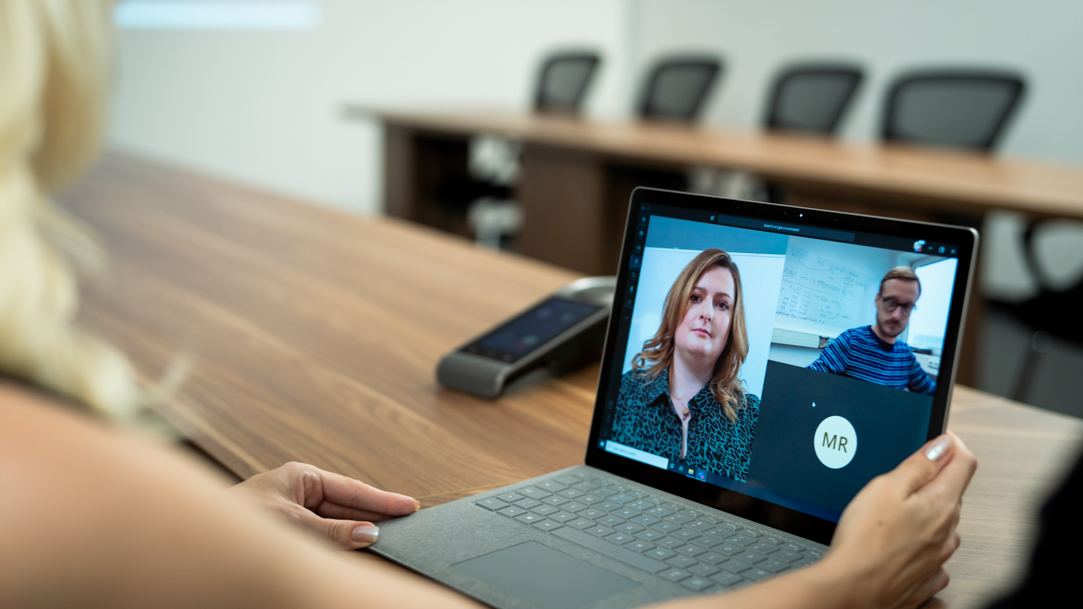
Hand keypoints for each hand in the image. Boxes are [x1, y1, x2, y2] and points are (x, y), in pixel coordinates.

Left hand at [231, 462, 418, 549]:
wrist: (196, 540)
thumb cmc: (235, 520)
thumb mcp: (292, 523)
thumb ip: (332, 531)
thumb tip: (368, 534)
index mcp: (300, 476)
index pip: (351, 488)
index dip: (382, 499)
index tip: (408, 506)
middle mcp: (299, 492)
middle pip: (347, 504)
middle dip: (374, 514)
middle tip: (407, 523)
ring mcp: (294, 512)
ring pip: (336, 522)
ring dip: (357, 530)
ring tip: (389, 535)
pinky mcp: (288, 532)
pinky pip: (323, 535)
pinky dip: (340, 540)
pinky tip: (356, 544)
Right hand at [821, 432, 976, 608]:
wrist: (853, 590)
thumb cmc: (865, 542)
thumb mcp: (886, 487)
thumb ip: (919, 464)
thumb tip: (943, 445)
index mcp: (942, 504)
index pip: (964, 462)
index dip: (950, 445)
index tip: (937, 440)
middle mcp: (947, 532)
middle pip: (952, 492)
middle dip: (933, 478)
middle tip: (902, 475)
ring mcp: (938, 558)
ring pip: (942, 524)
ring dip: (926, 512)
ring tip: (895, 511)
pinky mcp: (925, 579)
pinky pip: (933, 556)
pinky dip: (922, 545)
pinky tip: (901, 543)